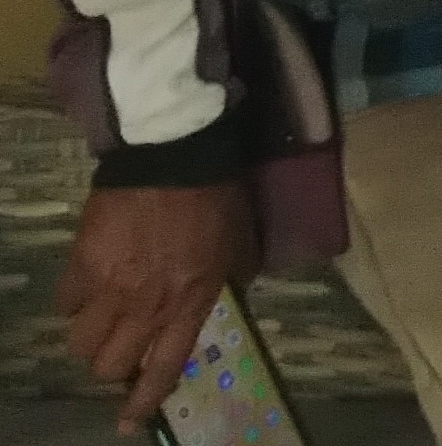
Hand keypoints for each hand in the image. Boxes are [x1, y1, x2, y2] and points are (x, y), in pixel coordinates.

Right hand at [63, 182, 252, 432]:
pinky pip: (65, 303)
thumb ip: (233, 277)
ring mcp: (109, 287)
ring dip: (90, 338)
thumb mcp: (241, 242)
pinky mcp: (81, 264)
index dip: (143, 401)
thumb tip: (229, 293)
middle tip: (120, 351)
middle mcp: (145, 305)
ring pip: (81, 342)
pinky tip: (87, 289)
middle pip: (108, 365)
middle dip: (112, 367)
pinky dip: (73, 303)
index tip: (128, 421)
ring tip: (103, 320)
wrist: (173, 157)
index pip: (163, 367)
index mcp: (189, 303)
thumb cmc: (216, 198)